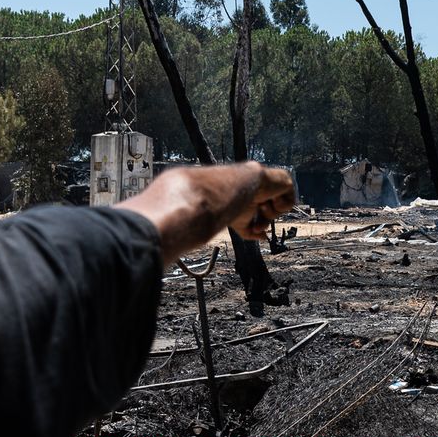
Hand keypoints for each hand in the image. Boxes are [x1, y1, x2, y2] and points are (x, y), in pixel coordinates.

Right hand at [116, 161, 295, 264]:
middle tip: (257, 230)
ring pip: (277, 193)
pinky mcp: (267, 177)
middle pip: (264, 203)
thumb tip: (149, 258)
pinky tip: (265, 210)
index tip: (256, 236)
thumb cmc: (184, 214)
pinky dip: (283, 204)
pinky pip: (288, 186)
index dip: (253, 224)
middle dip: (264, 219)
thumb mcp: (183, 230)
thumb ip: (174, 240)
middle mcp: (242, 190)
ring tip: (258, 219)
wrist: (194, 198)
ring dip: (272, 212)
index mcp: (227, 201)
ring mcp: (254, 182)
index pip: (246, 211)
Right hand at [231, 164, 295, 239]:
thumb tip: (264, 237)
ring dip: (271, 212)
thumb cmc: (237, 202)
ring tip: (262, 204)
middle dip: (265, 220)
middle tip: (257, 228)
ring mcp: (274, 183)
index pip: (262, 211)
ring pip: (280, 208)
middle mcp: (264, 187)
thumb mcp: (240, 223)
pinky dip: (281, 205)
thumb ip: (250, 233)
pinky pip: (290, 202)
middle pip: (272, 210)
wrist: (241, 186)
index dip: (261, 222)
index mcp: (254, 192)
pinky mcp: (285, 180)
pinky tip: (273, 196)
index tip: (255, 230)